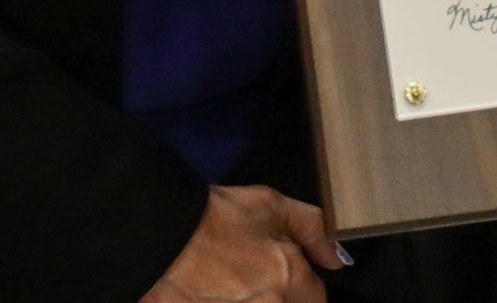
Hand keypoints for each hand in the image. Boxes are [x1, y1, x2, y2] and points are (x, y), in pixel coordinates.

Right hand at [144, 184, 346, 301]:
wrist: (158, 235)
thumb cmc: (216, 216)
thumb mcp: (270, 204)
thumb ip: (313, 229)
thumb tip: (339, 258)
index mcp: (289, 279)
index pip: (317, 301)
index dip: (306, 289)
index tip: (290, 279)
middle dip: (279, 295)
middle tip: (253, 275)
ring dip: (254, 296)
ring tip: (232, 282)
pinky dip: (227, 300)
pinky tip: (217, 291)